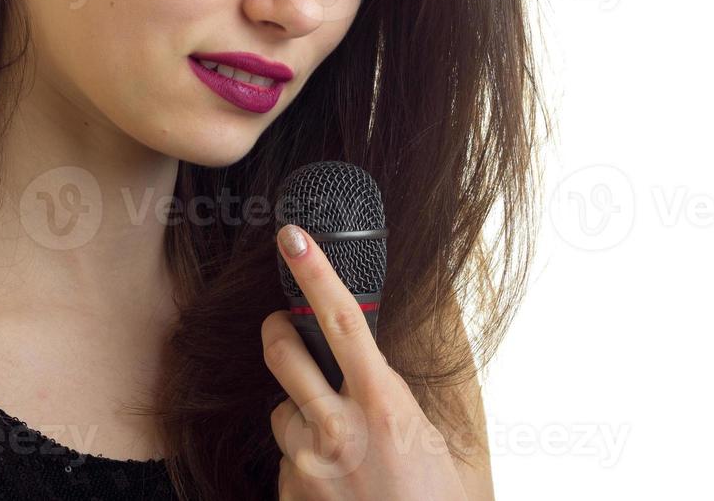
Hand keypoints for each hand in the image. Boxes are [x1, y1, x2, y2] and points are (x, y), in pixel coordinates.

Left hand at [262, 223, 466, 500]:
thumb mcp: (434, 442)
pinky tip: (335, 485)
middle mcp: (337, 428)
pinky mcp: (286, 491)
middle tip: (287, 330)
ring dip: (299, 415)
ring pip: (280, 410)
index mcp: (383, 406)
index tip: (293, 238)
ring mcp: (306, 462)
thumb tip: (371, 368)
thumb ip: (394, 399)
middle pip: (281, 350)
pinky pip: (283, 456)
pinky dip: (302, 461)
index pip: (341, 322)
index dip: (315, 272)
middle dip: (279, 331)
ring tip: (340, 448)